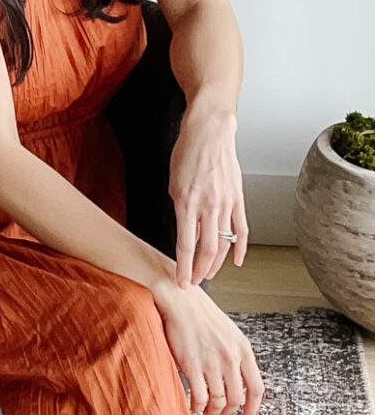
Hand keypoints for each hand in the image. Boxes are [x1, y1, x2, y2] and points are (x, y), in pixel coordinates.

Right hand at [153, 278, 262, 414]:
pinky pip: (199, 397)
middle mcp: (231, 358)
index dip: (252, 408)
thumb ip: (236, 354)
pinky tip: (191, 403)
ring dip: (211, 411)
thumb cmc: (200, 314)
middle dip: (226, 411)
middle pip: (236, 399)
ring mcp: (212, 363)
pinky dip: (196, 406)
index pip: (256, 388)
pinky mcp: (192, 365)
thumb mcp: (229, 332)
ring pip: (218, 402)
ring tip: (203, 408)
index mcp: (243, 349)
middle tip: (217, 411)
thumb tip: (236, 379)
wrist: (179, 300)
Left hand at [168, 103, 247, 287]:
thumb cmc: (187, 154)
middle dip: (199, 271)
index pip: (186, 245)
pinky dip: (240, 248)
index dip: (183, 268)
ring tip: (208, 275)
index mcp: (187, 202)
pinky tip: (235, 261)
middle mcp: (208, 206)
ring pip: (224, 243)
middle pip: (206, 249)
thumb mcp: (174, 184)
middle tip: (194, 282)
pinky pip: (241, 229)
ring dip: (216, 263)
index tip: (181, 282)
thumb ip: (181, 211)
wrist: (210, 132)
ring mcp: (226, 203)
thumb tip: (188, 234)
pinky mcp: (238, 199)